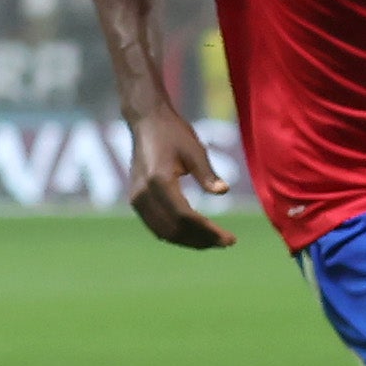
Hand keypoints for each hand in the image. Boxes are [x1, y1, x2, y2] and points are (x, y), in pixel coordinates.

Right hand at [126, 108, 236, 248]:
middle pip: (174, 230)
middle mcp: (143, 194)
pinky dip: (176, 234)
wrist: (146, 122)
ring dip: (189, 241)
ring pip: (163, 233)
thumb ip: (207, 174)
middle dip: (201, 240)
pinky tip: (196, 234)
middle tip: (227, 243)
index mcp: (158, 180)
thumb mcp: (195, 150)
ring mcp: (136, 199)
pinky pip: (156, 226)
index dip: (208, 231)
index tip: (230, 239)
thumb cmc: (173, 133)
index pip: (185, 216)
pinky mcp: (136, 200)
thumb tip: (223, 192)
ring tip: (214, 242)